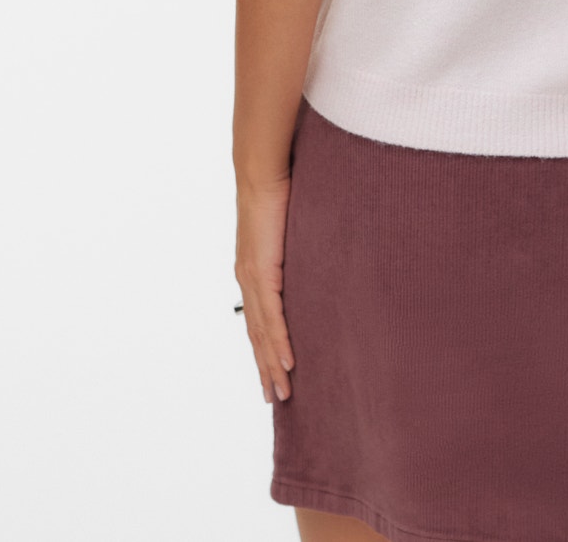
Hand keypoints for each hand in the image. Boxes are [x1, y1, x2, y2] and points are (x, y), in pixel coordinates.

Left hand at [235, 179, 295, 404]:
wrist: (263, 170)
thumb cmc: (279, 189)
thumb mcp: (292, 226)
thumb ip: (298, 245)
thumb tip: (320, 250)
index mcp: (253, 269)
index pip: (258, 319)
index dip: (265, 348)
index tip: (273, 372)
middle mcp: (247, 279)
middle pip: (256, 335)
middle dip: (266, 368)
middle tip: (276, 398)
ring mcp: (252, 278)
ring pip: (262, 333)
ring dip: (272, 365)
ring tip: (282, 392)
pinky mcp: (262, 273)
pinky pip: (271, 317)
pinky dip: (279, 343)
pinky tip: (287, 364)